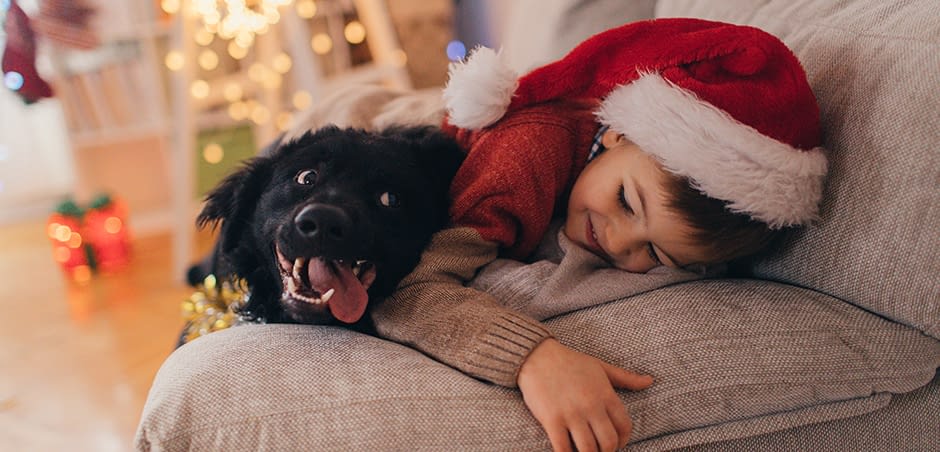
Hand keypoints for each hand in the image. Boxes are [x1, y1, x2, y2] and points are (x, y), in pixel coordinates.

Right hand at [517, 339, 652, 451]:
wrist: (537, 356)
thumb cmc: (570, 361)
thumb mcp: (600, 367)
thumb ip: (626, 378)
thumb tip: (650, 381)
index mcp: (605, 394)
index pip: (624, 427)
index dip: (623, 441)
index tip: (615, 443)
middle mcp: (591, 406)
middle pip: (609, 443)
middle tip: (599, 451)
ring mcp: (571, 414)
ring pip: (588, 450)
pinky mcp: (552, 420)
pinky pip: (563, 449)